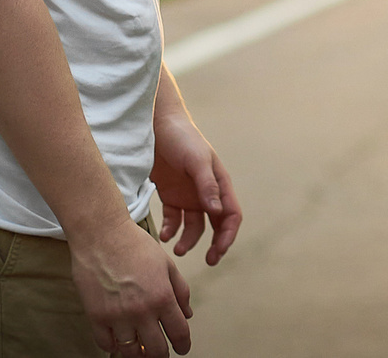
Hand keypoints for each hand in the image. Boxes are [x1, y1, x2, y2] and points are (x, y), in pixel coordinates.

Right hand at [71, 215, 193, 355]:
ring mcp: (117, 316)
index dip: (184, 345)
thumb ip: (180, 291)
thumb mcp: (167, 264)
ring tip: (141, 350)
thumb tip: (188, 314)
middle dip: (162, 355)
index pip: (179, 333)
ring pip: (130, 352)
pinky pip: (106, 344)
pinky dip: (114, 347)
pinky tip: (119, 342)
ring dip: (138, 354)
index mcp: (162, 296)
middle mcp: (141, 310)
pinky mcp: (96, 316)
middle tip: (161, 353)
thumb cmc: (135, 245)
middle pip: (156, 350)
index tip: (183, 349)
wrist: (102, 234)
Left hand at [152, 109, 241, 265]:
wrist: (156, 125)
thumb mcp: (196, 161)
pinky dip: (170, 229)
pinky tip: (163, 234)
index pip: (231, 215)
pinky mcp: (170, 195)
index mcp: (219, 183)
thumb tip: (217, 213)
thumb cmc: (182, 139)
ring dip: (188, 240)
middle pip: (216, 224)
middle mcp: (206, 192)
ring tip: (176, 250)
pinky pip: (173, 219)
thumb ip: (207, 186)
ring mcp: (188, 195)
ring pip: (193, 226)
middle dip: (215, 244)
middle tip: (208, 261)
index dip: (228, 235)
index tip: (218, 251)